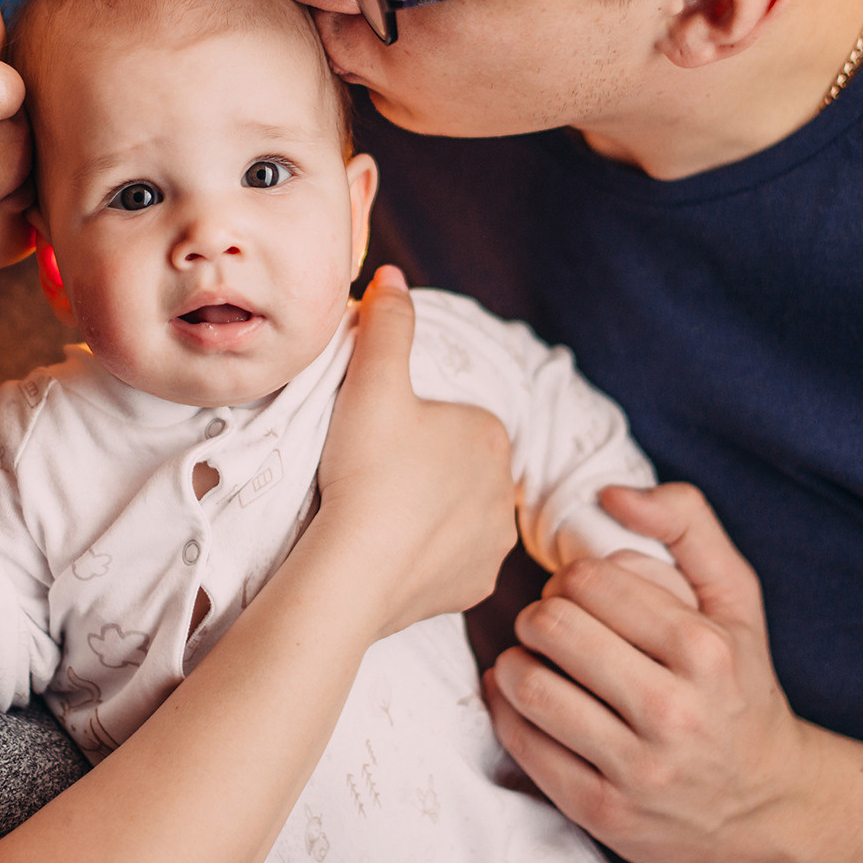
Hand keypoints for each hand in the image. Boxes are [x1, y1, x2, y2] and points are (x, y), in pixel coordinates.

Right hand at [315, 266, 517, 639]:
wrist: (355, 569)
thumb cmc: (367, 467)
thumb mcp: (373, 380)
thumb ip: (388, 323)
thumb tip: (394, 276)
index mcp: (492, 435)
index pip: (456, 420)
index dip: (415, 425)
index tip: (380, 436)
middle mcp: (507, 490)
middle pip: (460, 467)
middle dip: (428, 468)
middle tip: (374, 474)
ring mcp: (494, 543)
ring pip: (460, 515)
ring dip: (431, 513)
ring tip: (380, 514)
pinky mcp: (475, 587)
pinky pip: (452, 562)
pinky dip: (426, 557)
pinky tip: (391, 551)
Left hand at [483, 482, 818, 862]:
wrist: (768, 803)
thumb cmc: (739, 684)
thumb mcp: (736, 598)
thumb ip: (687, 523)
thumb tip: (611, 494)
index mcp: (705, 651)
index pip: (589, 581)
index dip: (571, 578)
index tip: (582, 595)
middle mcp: (673, 713)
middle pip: (551, 628)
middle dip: (539, 615)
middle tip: (553, 625)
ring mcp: (637, 770)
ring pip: (529, 684)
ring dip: (516, 661)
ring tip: (536, 660)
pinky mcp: (603, 812)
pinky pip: (522, 743)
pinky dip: (508, 710)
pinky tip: (526, 699)